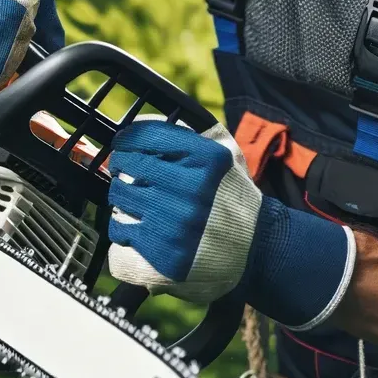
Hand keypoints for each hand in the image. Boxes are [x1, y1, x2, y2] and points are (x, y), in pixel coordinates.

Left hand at [105, 120, 355, 329]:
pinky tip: (137, 227)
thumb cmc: (234, 197)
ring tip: (137, 202)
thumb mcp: (225, 153)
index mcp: (207, 158)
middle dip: (122, 167)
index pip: (145, 136)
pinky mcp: (164, 254)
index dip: (126, 140)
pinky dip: (123, 228)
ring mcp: (176, 223)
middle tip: (127, 173)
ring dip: (122, 197)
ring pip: (119, 198)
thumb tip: (140, 123)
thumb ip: (188, 133)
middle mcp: (191, 189)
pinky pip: (120, 231)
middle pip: (127, 166)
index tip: (124, 146)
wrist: (257, 249)